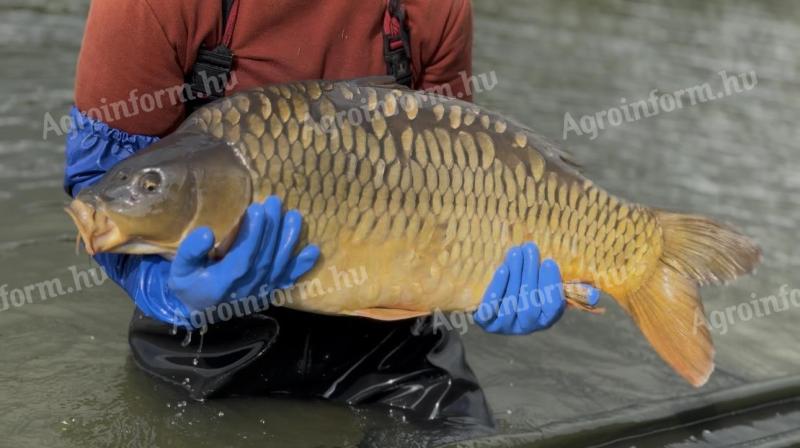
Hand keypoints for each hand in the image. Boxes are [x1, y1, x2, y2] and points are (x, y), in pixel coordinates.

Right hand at [167, 196, 319, 312]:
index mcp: (221, 284)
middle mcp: (245, 290)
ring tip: (294, 216)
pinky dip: (302, 267)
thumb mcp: (180, 269)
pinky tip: (313, 251)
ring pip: (279, 266)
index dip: (253, 235)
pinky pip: (288, 280)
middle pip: (264, 258)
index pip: (243, 258)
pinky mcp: (269, 292)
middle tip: (275, 202)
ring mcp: (260, 292)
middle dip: (272, 229)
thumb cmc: (190, 283)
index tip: (257, 210)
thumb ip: (190, 252)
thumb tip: (207, 232)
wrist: (201, 311)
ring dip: (289, 240)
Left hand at [473, 242, 598, 334]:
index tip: (548, 261)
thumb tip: (595, 295)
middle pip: (530, 302)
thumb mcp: (547, 288)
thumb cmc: (527, 288)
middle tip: (530, 248)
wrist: (494, 302)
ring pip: (511, 302)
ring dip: (515, 274)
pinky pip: (490, 307)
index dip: (551, 285)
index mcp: (545, 318)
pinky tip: (502, 268)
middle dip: (530, 273)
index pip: (552, 306)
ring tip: (516, 252)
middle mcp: (526, 326)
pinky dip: (497, 287)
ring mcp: (505, 326)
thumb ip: (569, 288)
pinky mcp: (486, 322)